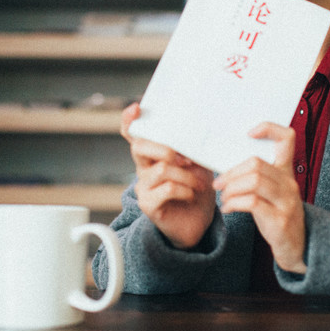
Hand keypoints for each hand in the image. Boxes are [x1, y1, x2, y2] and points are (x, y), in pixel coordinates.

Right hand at [121, 103, 215, 248]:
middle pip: (139, 147)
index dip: (130, 121)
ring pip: (161, 169)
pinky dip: (185, 190)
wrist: (197, 222)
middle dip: (165, 148)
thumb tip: (196, 135)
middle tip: (186, 159)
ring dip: (187, 175)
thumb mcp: (198, 164)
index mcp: (153, 155)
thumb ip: (192, 150)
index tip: (136, 108)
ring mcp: (144, 187)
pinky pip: (167, 189)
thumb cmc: (196, 190)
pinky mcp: (148, 204)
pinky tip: (192, 195)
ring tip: (200, 184)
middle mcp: (143, 169)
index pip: (133, 135)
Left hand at [214, 122, 306, 273]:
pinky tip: (228, 208)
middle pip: (257, 164)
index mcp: (286, 172)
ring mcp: (287, 201)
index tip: (249, 133)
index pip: (287, 138)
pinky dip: (234, 203)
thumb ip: (257, 177)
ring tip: (224, 197)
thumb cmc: (277, 217)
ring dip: (231, 188)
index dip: (269, 128)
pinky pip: (252, 202)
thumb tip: (227, 167)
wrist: (297, 247)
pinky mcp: (280, 220)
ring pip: (254, 181)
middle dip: (231, 173)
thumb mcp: (272, 193)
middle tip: (219, 184)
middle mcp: (289, 183)